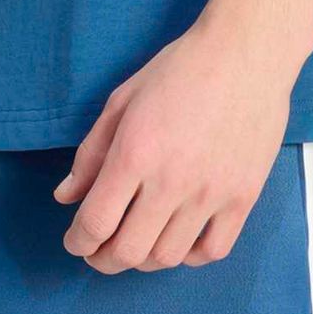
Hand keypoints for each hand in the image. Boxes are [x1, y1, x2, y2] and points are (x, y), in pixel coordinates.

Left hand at [50, 16, 295, 273]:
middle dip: (104, 259)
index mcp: (135, 153)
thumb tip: (66, 197)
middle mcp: (171, 181)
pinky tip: (178, 239)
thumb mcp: (122, 100)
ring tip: (136, 243)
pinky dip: (190, 256)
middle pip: (128, 251)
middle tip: (99, 251)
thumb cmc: (181, 69)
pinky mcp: (243, 198)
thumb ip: (91, 153)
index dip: (78, 242)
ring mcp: (211, 193)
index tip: (75, 242)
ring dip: (143, 260)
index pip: (95, 222)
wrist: (246, 54)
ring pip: (168, 258)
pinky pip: (212, 251)